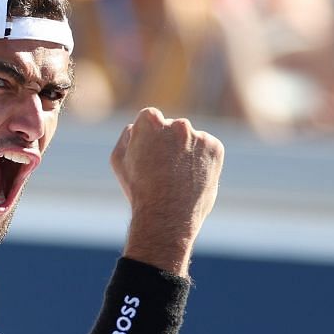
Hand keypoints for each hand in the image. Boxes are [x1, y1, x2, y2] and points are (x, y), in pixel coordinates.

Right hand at [111, 108, 223, 274]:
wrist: (167, 216)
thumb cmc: (139, 190)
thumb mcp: (119, 160)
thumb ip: (128, 136)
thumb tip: (136, 127)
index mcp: (150, 121)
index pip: (150, 118)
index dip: (149, 138)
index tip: (150, 154)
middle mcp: (176, 123)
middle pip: (173, 127)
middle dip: (170, 143)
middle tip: (164, 170)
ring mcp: (198, 135)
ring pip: (192, 139)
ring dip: (187, 152)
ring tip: (178, 179)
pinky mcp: (215, 147)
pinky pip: (208, 149)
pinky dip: (203, 160)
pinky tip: (192, 178)